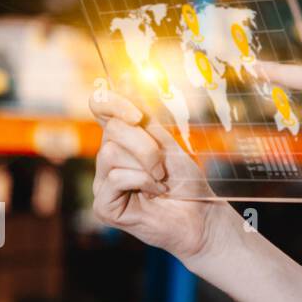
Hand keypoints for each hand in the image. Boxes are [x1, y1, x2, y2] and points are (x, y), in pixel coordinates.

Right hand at [88, 87, 239, 261]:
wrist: (200, 215)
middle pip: (111, 130)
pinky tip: (155, 193)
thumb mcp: (168, 144)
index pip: (101, 109)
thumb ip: (145, 122)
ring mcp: (102, 183)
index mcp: (122, 140)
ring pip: (110, 153)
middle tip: (164, 164)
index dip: (111, 103)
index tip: (136, 113)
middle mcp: (107, 160)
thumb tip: (126, 85)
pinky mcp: (103, 206)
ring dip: (147, 165)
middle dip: (145, 143)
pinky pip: (114, 178)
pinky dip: (142, 182)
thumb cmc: (186, 181)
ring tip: (162, 180)